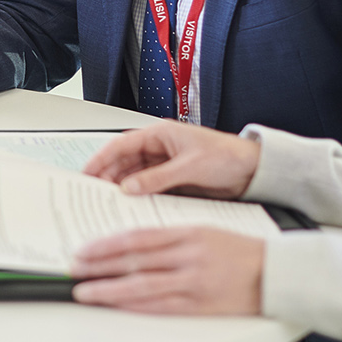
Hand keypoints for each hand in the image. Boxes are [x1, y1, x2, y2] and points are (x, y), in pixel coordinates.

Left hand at [70, 227, 264, 314]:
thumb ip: (169, 237)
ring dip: (110, 290)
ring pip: (142, 286)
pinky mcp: (201, 306)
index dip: (106, 245)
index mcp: (187, 233)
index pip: (137, 237)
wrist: (278, 274)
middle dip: (99, 266)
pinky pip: (161, 306)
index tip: (84, 249)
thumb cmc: (240, 251)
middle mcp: (188, 256)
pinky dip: (136, 307)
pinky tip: (118, 307)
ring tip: (86, 292)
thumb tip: (131, 244)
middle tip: (74, 269)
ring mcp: (194, 283)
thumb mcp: (204, 230)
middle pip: (134, 260)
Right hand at [81, 121, 259, 197]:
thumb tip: (129, 187)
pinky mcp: (175, 181)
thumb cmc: (228, 157)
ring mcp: (167, 165)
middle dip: (108, 175)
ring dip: (123, 187)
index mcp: (161, 134)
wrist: (255, 171)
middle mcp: (161, 148)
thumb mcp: (190, 167)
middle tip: (93, 192)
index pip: (121, 144)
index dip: (101, 158)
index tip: (87, 172)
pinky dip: (140, 196)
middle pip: (125, 161)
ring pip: (135, 176)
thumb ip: (157, 178)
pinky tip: (132, 206)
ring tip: (108, 202)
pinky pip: (150, 188)